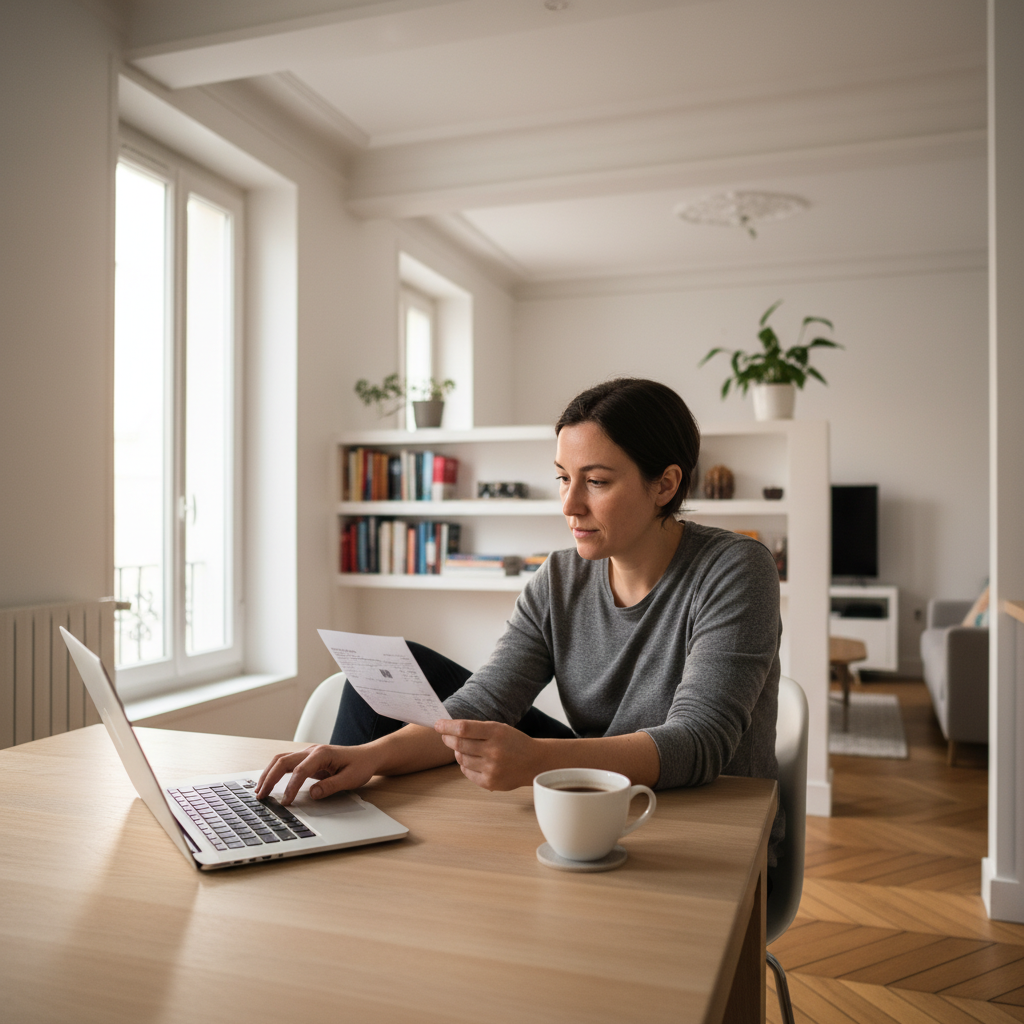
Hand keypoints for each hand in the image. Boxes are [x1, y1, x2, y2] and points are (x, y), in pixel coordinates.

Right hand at [256, 744, 379, 804]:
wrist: (368, 756)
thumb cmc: (361, 766)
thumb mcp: (351, 779)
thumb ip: (331, 786)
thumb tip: (312, 794)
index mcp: (322, 754)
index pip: (300, 771)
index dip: (291, 787)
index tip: (286, 803)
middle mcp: (312, 751)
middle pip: (283, 761)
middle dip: (270, 778)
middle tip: (260, 796)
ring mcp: (308, 753)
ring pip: (281, 759)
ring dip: (268, 774)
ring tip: (258, 791)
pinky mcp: (307, 759)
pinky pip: (286, 763)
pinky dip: (274, 772)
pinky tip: (268, 783)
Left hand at [434, 719, 538, 790]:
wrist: (534, 762)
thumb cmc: (514, 742)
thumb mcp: (499, 728)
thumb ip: (476, 729)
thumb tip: (449, 730)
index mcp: (496, 732)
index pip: (464, 728)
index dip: (447, 726)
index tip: (438, 724)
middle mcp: (494, 751)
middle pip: (459, 744)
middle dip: (448, 738)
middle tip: (445, 735)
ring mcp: (492, 768)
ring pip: (461, 759)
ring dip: (457, 752)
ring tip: (462, 748)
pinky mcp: (490, 782)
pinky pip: (466, 772)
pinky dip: (464, 764)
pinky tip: (471, 759)